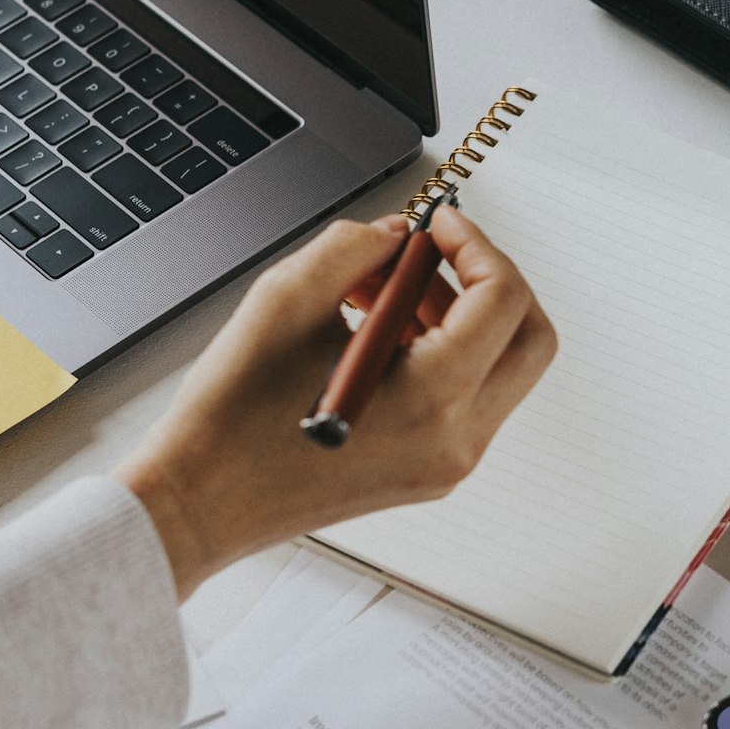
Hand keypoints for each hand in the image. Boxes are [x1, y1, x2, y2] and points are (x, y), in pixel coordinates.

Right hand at [114, 208, 555, 597]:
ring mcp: (446, 462)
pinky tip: (377, 328)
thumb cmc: (230, 422)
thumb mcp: (286, 300)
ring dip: (459, 313)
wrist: (199, 504)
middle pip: (530, 339)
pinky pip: (466, 399)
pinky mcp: (428, 470)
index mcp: (431, 399)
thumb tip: (398, 234)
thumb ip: (356, 246)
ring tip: (381, 286)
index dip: (476, 244)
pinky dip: (441, 352)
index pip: (504, 299)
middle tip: (434, 251)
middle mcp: (454, 440)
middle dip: (489, 279)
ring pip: (500, 368)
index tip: (438, 223)